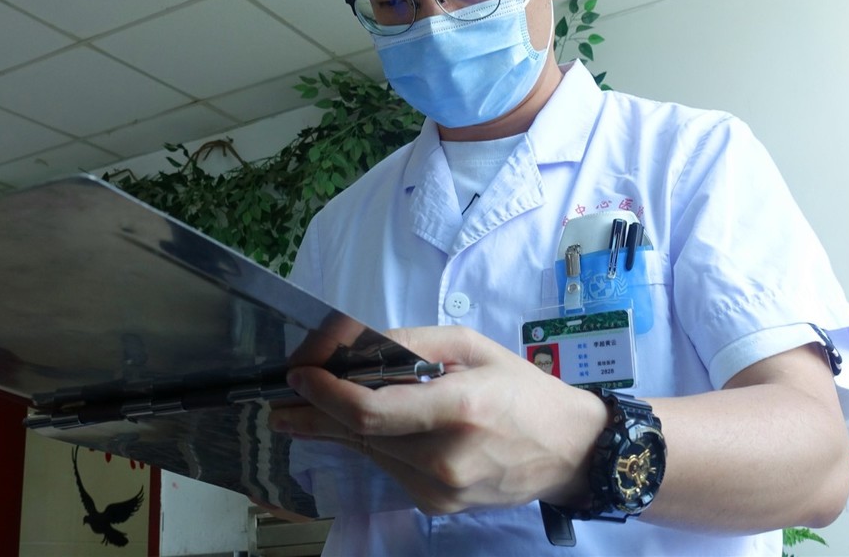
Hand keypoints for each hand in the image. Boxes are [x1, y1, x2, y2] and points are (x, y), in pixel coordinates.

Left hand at [267, 325, 606, 515]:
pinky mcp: (437, 505)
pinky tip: (372, 427)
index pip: (371, 410)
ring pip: (370, 452)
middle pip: (359, 435)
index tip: (298, 376)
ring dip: (340, 428)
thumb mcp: (472, 346)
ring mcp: (440, 489)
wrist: (569, 451)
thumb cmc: (522, 390)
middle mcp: (445, 456)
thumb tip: (353, 345)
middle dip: (313, 415)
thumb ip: (412, 344)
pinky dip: (374, 444)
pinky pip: (389, 468)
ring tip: (311, 408)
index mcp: (459, 407)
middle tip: (279, 403)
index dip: (324, 394)